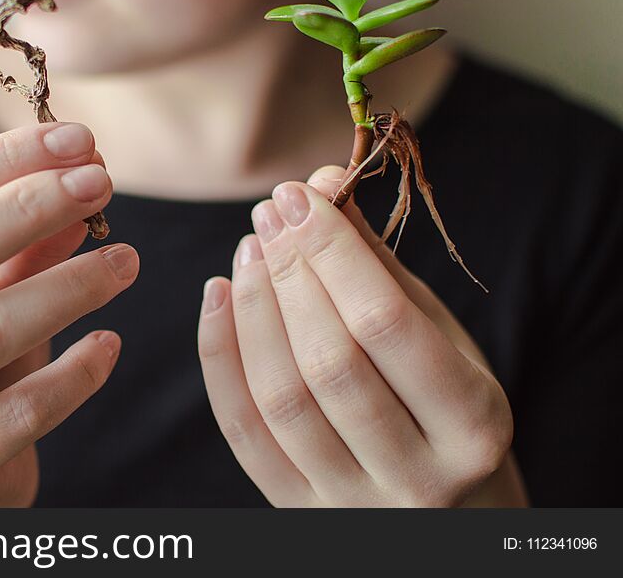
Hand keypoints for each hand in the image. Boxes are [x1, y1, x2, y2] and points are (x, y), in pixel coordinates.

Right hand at [0, 122, 138, 506]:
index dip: (0, 161)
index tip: (80, 140)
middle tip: (101, 185)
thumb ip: (25, 242)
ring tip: (126, 262)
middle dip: (25, 208)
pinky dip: (75, 374)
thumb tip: (84, 175)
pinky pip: (17, 415)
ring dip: (67, 288)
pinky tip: (110, 345)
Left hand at [198, 165, 521, 506]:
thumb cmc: (446, 402)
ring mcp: (351, 500)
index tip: (299, 195)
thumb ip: (380, 267)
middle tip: (268, 214)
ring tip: (248, 249)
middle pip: (328, 362)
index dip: (333, 252)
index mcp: (473, 426)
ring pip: (281, 398)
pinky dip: (221, 356)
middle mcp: (416, 477)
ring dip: (253, 309)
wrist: (446, 502)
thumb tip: (324, 184)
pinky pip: (243, 430)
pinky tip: (218, 296)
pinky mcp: (296, 507)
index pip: (383, 323)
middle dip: (290, 273)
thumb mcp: (440, 335)